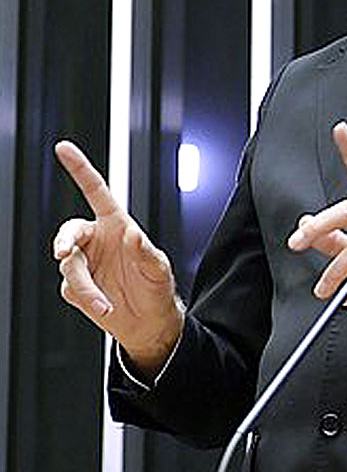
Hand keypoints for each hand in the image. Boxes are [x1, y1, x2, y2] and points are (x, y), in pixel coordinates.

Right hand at [52, 141, 183, 377]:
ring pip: (68, 266)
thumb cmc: (156, 288)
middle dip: (63, 240)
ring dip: (85, 285)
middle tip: (63, 253)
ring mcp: (85, 263)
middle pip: (70, 230)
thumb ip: (145, 250)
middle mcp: (97, 240)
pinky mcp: (77, 287)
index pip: (96, 192)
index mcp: (116, 224)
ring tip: (104, 303)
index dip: (80, 169)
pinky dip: (86, 299)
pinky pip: (71, 288)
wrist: (148, 323)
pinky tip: (103, 306)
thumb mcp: (159, 268)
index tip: (64, 149)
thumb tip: (132, 234)